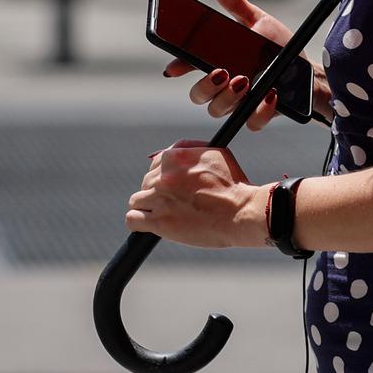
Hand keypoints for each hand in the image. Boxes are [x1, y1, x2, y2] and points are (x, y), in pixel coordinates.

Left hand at [126, 140, 267, 248]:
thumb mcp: (216, 153)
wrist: (240, 212)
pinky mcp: (159, 222)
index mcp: (175, 157)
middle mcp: (163, 176)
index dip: (163, 176)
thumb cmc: (233, 184)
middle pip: (146, 182)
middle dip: (157, 192)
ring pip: (137, 201)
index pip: (155, 164)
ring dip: (147, 207)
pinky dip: (138, 222)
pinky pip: (132, 219)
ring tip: (162, 214)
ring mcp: (159, 199)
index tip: (172, 186)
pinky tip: (149, 224)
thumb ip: (190, 147)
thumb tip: (174, 149)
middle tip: (173, 202)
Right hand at [163, 0, 304, 131]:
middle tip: (222, 72)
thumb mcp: (258, 22)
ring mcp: (241, 102)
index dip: (179, 66)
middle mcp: (225, 85)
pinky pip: (251, 122)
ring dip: (228, 97)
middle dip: (205, 86)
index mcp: (219, 61)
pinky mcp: (260, 115)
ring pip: (218, 109)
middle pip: (199, 94)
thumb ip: (235, 4)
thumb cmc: (279, 46)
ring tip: (244, 80)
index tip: (175, 67)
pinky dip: (259, 111)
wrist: (309, 70)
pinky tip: (270, 95)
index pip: (189, 66)